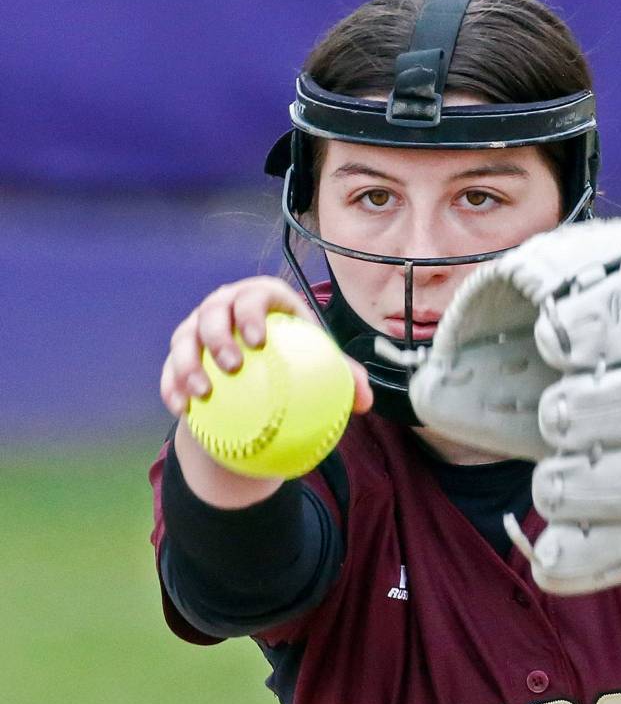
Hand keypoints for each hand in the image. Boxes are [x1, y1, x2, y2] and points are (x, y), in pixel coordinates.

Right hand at [160, 276, 372, 418]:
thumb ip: (344, 377)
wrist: (256, 376)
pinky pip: (170, 368)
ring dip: (190, 364)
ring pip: (185, 339)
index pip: (255, 296)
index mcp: (262, 299)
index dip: (252, 311)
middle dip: (219, 336)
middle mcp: (224, 306)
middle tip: (234, 365)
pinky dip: (173, 386)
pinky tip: (182, 408)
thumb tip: (367, 401)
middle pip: (214, 312)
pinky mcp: (178, 352)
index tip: (258, 339)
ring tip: (203, 392)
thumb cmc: (295, 361)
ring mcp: (196, 327)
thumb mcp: (319, 364)